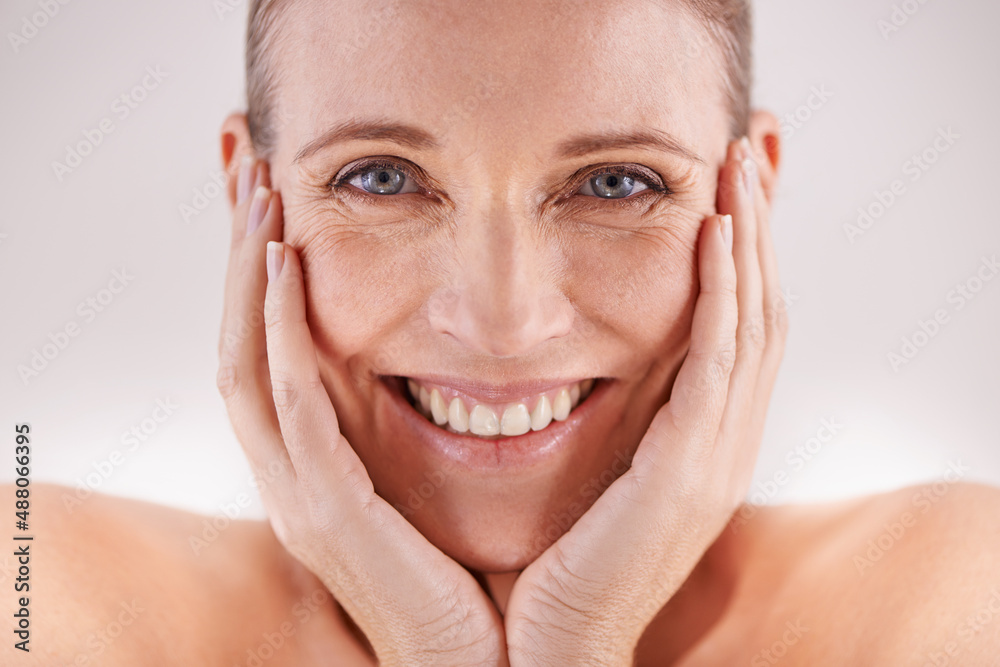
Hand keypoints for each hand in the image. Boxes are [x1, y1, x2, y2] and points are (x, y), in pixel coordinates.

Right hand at [216, 157, 507, 665]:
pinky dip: (281, 335)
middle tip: (250, 172)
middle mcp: (292, 479)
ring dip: (249, 277)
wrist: (495, 663)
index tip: (274, 202)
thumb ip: (420, 423)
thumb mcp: (437, 482)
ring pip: (245, 364)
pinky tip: (289, 268)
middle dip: (239, 257)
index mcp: (316, 470)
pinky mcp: (328, 513)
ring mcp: (300, 497)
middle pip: (238, 345)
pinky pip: (290, 407)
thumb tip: (450, 354)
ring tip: (261, 197)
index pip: (266, 355)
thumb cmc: (475, 574)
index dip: (259, 278)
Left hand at [503, 137, 786, 664]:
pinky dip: (723, 293)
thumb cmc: (561, 560)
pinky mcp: (689, 470)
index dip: (744, 255)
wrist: (553, 645)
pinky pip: (719, 362)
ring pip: (753, 324)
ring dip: (750, 240)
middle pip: (762, 311)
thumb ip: (616, 416)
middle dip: (759, 229)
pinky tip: (716, 234)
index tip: (730, 187)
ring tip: (739, 168)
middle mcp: (724, 443)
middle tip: (750, 151)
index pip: (740, 329)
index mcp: (703, 443)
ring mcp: (716, 457)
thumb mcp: (598, 471)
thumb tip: (598, 356)